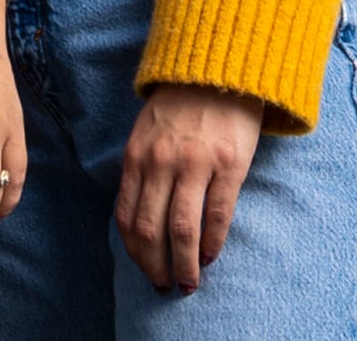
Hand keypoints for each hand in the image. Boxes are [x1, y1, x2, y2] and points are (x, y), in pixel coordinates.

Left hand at [117, 83, 263, 291]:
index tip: (145, 271)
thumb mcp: (146, 134)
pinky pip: (217, 214)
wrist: (217, 71)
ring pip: (183, 229)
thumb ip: (142, 171)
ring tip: (189, 283)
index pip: (128, 217)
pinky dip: (212, 242)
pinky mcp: (229, 165)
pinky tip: (211, 256)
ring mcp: (195, 164)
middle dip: (157, 266)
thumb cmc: (180, 107)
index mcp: (137, 156)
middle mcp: (161, 162)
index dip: (136, 252)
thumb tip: (141, 219)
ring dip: (185, 264)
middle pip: (152, 230)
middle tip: (166, 286)